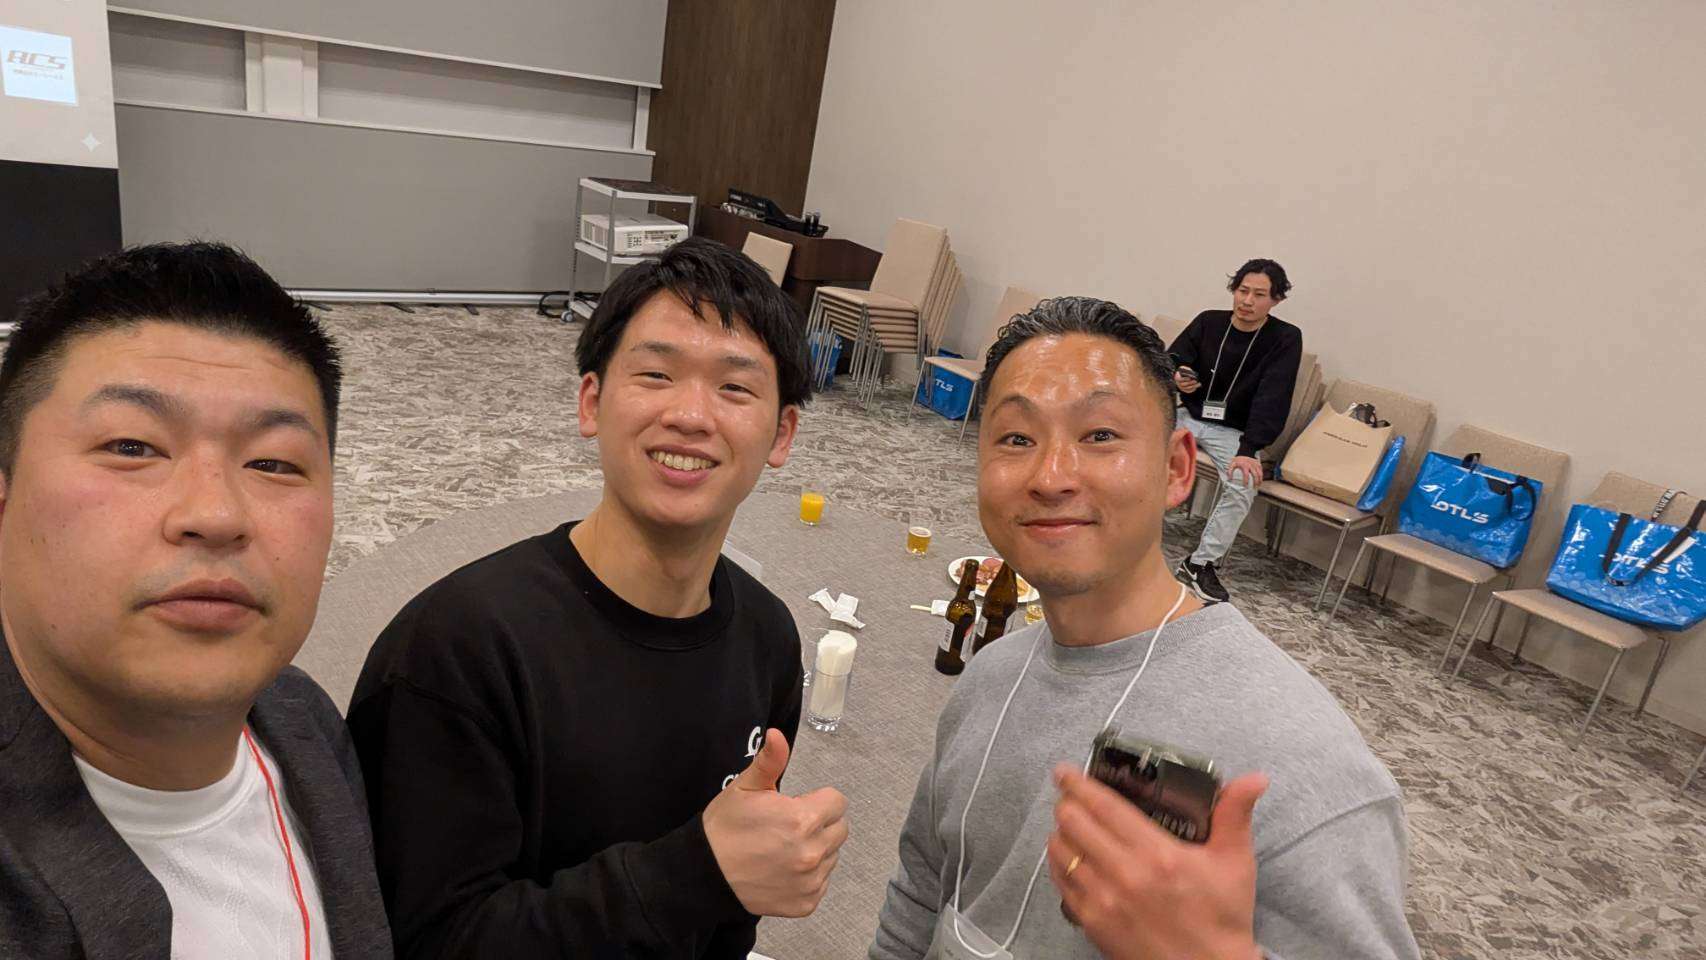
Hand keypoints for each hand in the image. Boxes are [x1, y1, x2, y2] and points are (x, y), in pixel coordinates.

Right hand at [703, 729, 848, 917]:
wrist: (704, 874)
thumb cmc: (724, 829)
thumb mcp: (744, 788)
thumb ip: (769, 761)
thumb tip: (778, 735)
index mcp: (802, 820)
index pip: (837, 802)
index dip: (817, 800)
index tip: (796, 805)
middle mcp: (812, 853)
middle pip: (839, 829)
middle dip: (820, 823)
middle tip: (790, 827)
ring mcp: (810, 881)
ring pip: (832, 856)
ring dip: (816, 849)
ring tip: (783, 849)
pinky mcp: (805, 903)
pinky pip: (821, 882)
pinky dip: (808, 876)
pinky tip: (783, 869)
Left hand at [1047, 764, 1267, 959]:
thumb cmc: (1222, 918)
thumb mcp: (1235, 862)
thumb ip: (1235, 814)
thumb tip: (1254, 779)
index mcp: (1157, 855)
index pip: (1105, 807)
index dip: (1080, 784)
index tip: (1066, 772)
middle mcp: (1124, 875)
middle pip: (1074, 824)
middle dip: (1067, 803)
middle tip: (1069, 794)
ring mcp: (1103, 900)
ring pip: (1061, 852)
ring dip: (1060, 831)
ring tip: (1068, 823)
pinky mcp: (1092, 923)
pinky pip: (1061, 883)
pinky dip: (1059, 863)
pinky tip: (1068, 856)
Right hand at [1174, 370, 1200, 394]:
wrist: (1183, 375)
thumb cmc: (1184, 371)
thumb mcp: (1185, 369)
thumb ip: (1187, 371)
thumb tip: (1192, 374)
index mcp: (1177, 378)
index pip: (1179, 379)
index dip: (1184, 379)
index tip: (1189, 378)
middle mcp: (1178, 383)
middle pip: (1183, 385)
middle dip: (1190, 383)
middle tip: (1195, 381)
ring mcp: (1181, 387)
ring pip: (1187, 388)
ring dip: (1193, 386)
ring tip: (1198, 383)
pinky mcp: (1185, 390)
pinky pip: (1189, 391)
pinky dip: (1193, 389)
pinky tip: (1197, 386)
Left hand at [1228, 455, 1263, 488]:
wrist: (1244, 453)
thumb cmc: (1238, 460)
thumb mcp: (1232, 464)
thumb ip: (1229, 471)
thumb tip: (1229, 478)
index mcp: (1245, 465)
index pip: (1246, 475)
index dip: (1246, 481)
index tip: (1245, 486)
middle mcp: (1251, 465)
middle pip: (1255, 475)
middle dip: (1256, 482)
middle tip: (1254, 488)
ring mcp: (1256, 464)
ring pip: (1260, 473)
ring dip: (1260, 480)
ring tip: (1258, 485)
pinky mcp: (1258, 464)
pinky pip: (1261, 471)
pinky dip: (1261, 476)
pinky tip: (1260, 481)